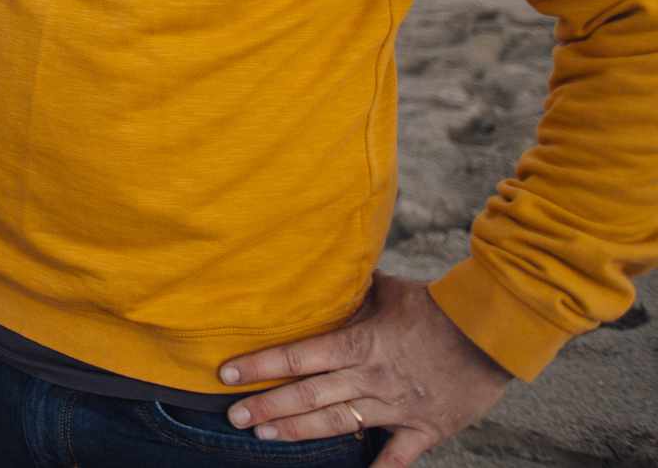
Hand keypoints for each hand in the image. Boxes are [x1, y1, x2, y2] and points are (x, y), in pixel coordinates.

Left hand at [219, 272, 511, 465]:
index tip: (227, 372)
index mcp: (361, 342)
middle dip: (268, 405)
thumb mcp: (388, 290)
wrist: (494, 332)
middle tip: (233, 415)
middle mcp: (372, 377)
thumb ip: (352, 290)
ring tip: (264, 434)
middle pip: (309, 395)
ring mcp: (397, 406)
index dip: (261, 364)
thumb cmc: (437, 306)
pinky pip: (396, 457)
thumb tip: (319, 271)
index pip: (299, 355)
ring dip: (298, 431)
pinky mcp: (425, 428)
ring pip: (338, 423)